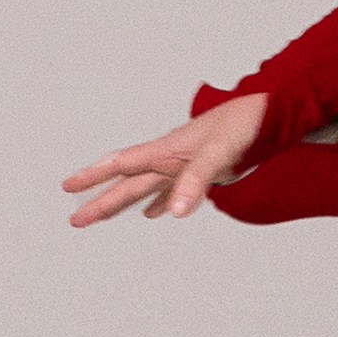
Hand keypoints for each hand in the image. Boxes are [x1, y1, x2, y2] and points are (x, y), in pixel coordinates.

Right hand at [63, 89, 266, 232]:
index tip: (68, 186)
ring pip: (145, 188)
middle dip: (101, 202)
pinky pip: (172, 191)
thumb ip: (196, 182)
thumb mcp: (219, 153)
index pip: (121, 165)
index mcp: (166, 151)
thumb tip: (174, 214)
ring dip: (123, 203)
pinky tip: (154, 214)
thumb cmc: (243, 126)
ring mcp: (184, 165)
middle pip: (128, 183)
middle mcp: (169, 158)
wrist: (270, 115)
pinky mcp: (202, 172)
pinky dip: (160, 203)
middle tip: (76, 220)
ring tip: (102, 216)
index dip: (93, 176)